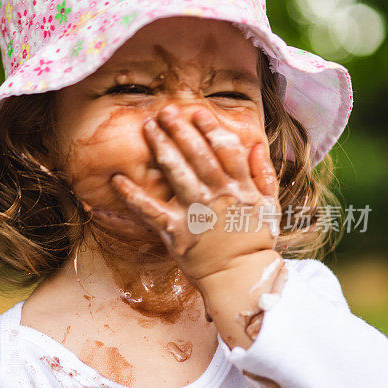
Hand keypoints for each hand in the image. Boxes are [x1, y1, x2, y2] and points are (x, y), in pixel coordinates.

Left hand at [109, 104, 279, 283]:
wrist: (240, 277)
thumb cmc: (253, 240)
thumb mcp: (269, 206)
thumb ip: (264, 174)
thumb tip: (258, 145)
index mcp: (240, 187)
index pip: (225, 149)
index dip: (210, 128)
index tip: (197, 112)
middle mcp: (217, 195)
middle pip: (197, 154)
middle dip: (180, 129)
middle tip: (165, 111)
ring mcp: (195, 212)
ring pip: (176, 172)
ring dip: (161, 147)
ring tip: (148, 128)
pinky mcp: (175, 232)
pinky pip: (150, 210)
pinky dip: (132, 195)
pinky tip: (117, 179)